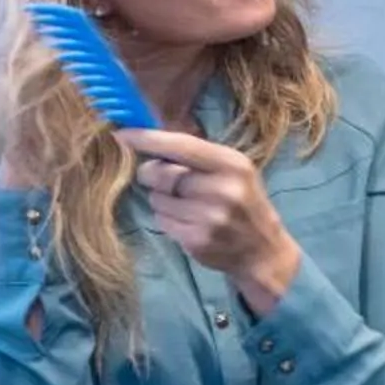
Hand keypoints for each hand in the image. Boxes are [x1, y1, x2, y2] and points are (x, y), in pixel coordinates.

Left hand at [118, 128, 303, 312]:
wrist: (263, 250)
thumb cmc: (243, 201)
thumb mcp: (233, 170)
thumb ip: (197, 155)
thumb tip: (149, 138)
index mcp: (232, 164)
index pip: (181, 146)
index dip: (148, 140)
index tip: (121, 134)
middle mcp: (222, 189)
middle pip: (161, 174)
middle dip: (151, 174)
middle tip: (160, 178)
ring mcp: (209, 217)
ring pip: (156, 199)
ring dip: (161, 199)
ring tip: (184, 205)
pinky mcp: (196, 240)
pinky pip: (161, 221)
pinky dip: (167, 219)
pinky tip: (187, 222)